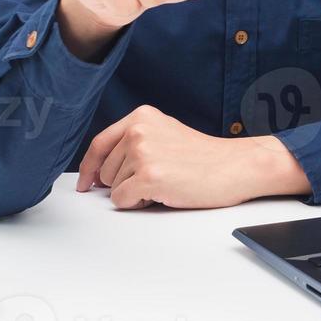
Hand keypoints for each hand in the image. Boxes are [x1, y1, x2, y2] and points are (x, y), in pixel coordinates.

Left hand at [75, 105, 309, 208]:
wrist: (235, 166)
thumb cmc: (205, 156)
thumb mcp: (165, 133)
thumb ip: (135, 141)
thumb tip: (101, 170)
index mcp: (141, 116)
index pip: (100, 143)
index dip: (89, 167)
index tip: (84, 182)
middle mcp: (138, 130)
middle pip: (106, 171)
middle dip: (124, 182)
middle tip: (157, 178)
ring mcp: (142, 153)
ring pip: (114, 188)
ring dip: (135, 193)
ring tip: (165, 183)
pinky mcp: (148, 176)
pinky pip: (123, 201)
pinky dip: (139, 204)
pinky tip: (163, 193)